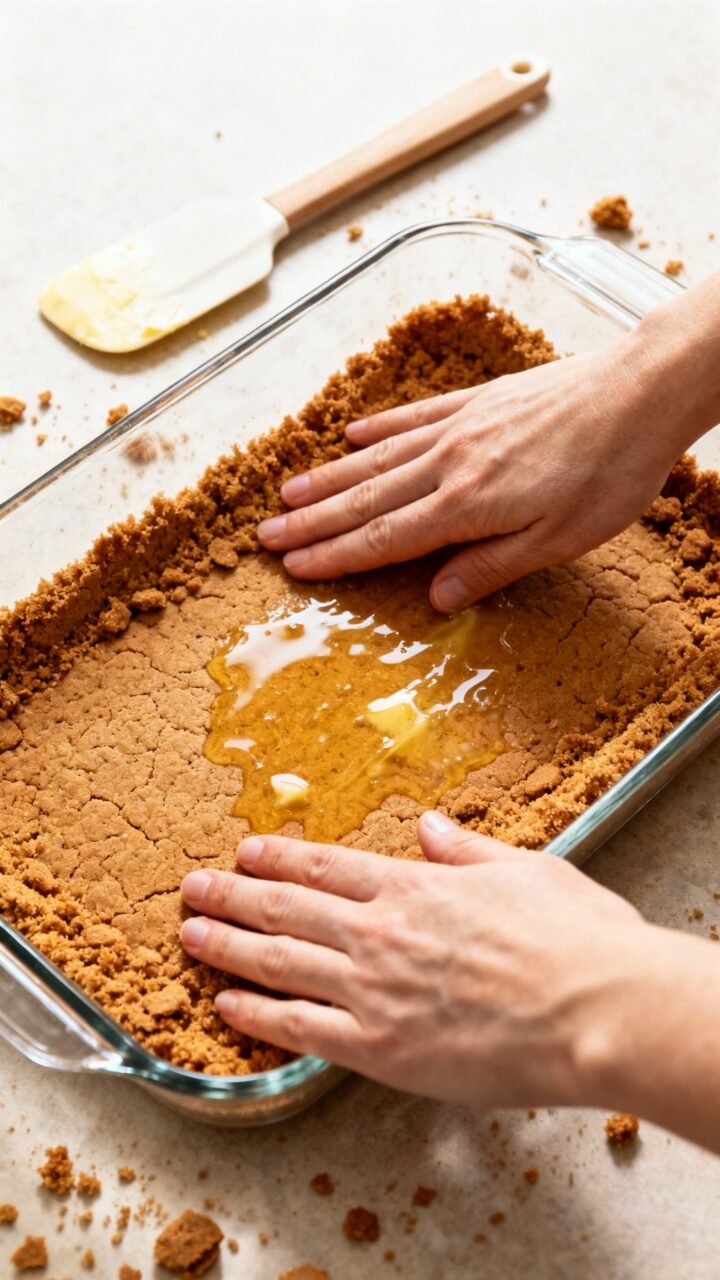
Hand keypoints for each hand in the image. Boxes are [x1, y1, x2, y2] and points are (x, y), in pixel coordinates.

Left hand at [179, 813, 646, 1109]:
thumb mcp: (526, 868)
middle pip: (286, 909)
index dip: (278, 858)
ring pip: (280, 963)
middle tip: (191, 888)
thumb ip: (466, 850)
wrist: (596, 1010)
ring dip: (228, 946)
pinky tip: (227, 1005)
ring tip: (190, 935)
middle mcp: (380, 933)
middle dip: (232, 897)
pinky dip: (259, 1015)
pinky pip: (301, 1030)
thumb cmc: (574, 939)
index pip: (327, 868)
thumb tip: (429, 826)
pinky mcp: (380, 1049)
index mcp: (415, 888)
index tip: (245, 852)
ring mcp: (373, 990)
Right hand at [257, 329, 698, 609]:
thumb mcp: (559, 540)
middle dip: (313, 522)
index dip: (335, 556)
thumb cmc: (610, 473)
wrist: (639, 392)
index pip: (384, 539)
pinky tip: (350, 435)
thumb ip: (491, 567)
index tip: (295, 568)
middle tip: (266, 536)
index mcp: (466, 505)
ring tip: (288, 493)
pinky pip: (413, 416)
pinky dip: (377, 428)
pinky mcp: (478, 400)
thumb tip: (436, 597)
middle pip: (367, 499)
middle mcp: (449, 462)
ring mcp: (459, 426)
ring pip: (378, 458)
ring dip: (330, 479)